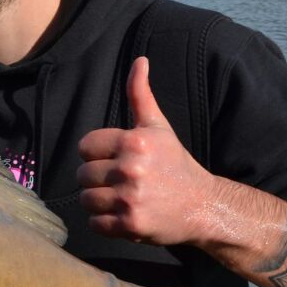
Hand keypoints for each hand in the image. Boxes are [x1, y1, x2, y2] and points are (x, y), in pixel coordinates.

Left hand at [77, 56, 215, 245]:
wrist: (204, 205)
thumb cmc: (175, 164)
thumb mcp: (159, 127)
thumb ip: (141, 95)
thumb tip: (139, 61)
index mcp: (135, 141)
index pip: (85, 146)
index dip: (97, 154)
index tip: (117, 159)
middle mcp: (131, 169)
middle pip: (82, 174)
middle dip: (98, 179)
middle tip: (122, 181)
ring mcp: (130, 199)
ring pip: (86, 200)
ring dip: (99, 202)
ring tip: (121, 198)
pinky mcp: (130, 225)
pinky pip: (95, 224)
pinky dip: (105, 223)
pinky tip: (124, 214)